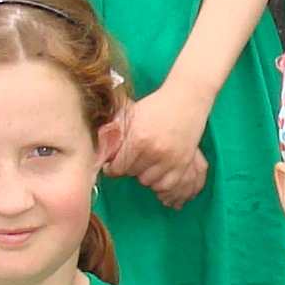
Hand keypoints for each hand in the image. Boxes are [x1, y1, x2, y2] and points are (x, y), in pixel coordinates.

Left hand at [111, 81, 214, 208]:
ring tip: (146, 161)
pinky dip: (159, 180)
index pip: (117, 167)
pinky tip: (157, 169)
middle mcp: (154, 151)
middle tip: (133, 156)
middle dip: (128, 166)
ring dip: (143, 174)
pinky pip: (165, 185)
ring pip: (147, 181)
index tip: (112, 164)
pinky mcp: (183, 163)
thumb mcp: (130, 115)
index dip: (112, 167)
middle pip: (131, 174)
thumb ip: (113, 134)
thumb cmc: (155, 106)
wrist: (186, 100)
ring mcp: (171, 159)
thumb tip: (98, 155)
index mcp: (138, 138)